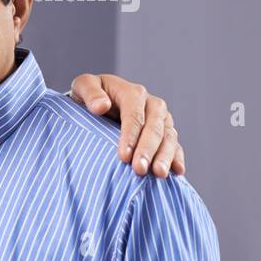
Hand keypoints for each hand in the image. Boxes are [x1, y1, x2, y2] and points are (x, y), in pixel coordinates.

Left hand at [70, 73, 184, 177]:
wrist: (101, 101)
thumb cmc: (90, 95)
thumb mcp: (83, 86)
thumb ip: (90, 92)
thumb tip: (101, 106)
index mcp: (133, 93)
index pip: (134, 115)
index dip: (130, 136)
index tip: (123, 156)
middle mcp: (152, 105)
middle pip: (154, 128)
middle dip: (148, 150)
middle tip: (140, 170)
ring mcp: (162, 120)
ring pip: (168, 137)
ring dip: (164, 156)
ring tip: (159, 174)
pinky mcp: (166, 133)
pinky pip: (175, 145)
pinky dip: (176, 157)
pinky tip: (177, 171)